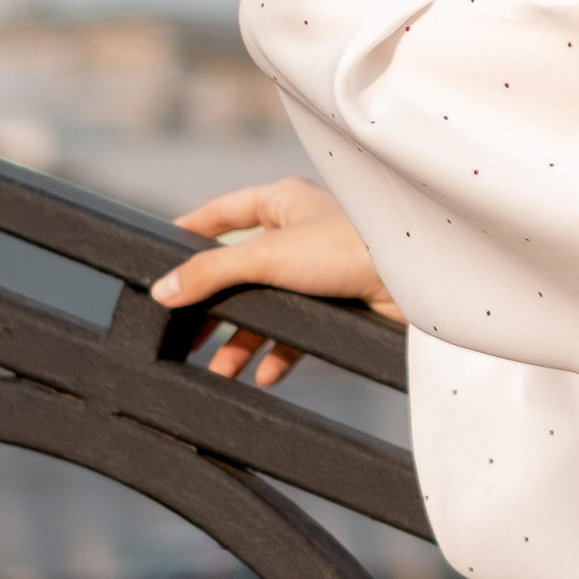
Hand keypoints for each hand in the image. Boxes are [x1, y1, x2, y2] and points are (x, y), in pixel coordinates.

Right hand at [149, 175, 405, 386]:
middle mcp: (300, 231)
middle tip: (187, 337)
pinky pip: (298, 328)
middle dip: (214, 308)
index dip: (190, 234)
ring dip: (244, 339)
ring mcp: (321, 268)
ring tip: (221, 371)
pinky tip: (263, 376)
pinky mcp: (340, 300)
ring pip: (268, 305)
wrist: (417, 280)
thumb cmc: (348, 247)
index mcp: (282, 202)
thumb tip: (162, 290)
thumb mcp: (265, 256)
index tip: (161, 258)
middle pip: (240, 271)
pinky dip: (278, 352)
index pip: (222, 212)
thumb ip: (210, 273)